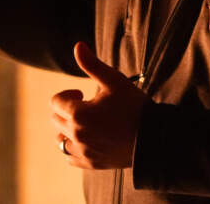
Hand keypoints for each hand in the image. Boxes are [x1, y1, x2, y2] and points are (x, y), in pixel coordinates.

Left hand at [51, 42, 148, 169]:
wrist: (154, 138)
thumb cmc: (134, 106)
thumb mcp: (114, 81)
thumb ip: (92, 65)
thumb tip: (78, 46)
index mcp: (79, 114)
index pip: (55, 102)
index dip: (68, 94)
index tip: (82, 94)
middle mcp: (76, 135)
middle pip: (55, 119)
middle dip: (67, 109)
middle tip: (88, 106)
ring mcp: (83, 152)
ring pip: (60, 139)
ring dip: (67, 129)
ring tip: (86, 123)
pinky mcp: (91, 163)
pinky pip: (70, 157)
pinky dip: (73, 147)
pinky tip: (88, 139)